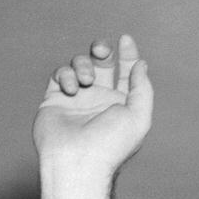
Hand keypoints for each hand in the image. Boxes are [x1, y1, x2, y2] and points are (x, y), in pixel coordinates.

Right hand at [34, 35, 153, 179]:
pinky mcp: (56, 98)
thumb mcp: (138, 117)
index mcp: (123, 105)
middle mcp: (102, 100)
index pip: (127, 74)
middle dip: (102, 51)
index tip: (126, 39)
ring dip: (83, 65)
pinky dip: (66, 75)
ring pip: (80, 65)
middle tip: (101, 50)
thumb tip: (141, 64)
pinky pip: (60, 74)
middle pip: (103, 64)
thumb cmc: (111, 143)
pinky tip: (71, 89)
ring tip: (86, 80)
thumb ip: (142, 89)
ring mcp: (79, 98)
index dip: (128, 55)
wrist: (77, 159)